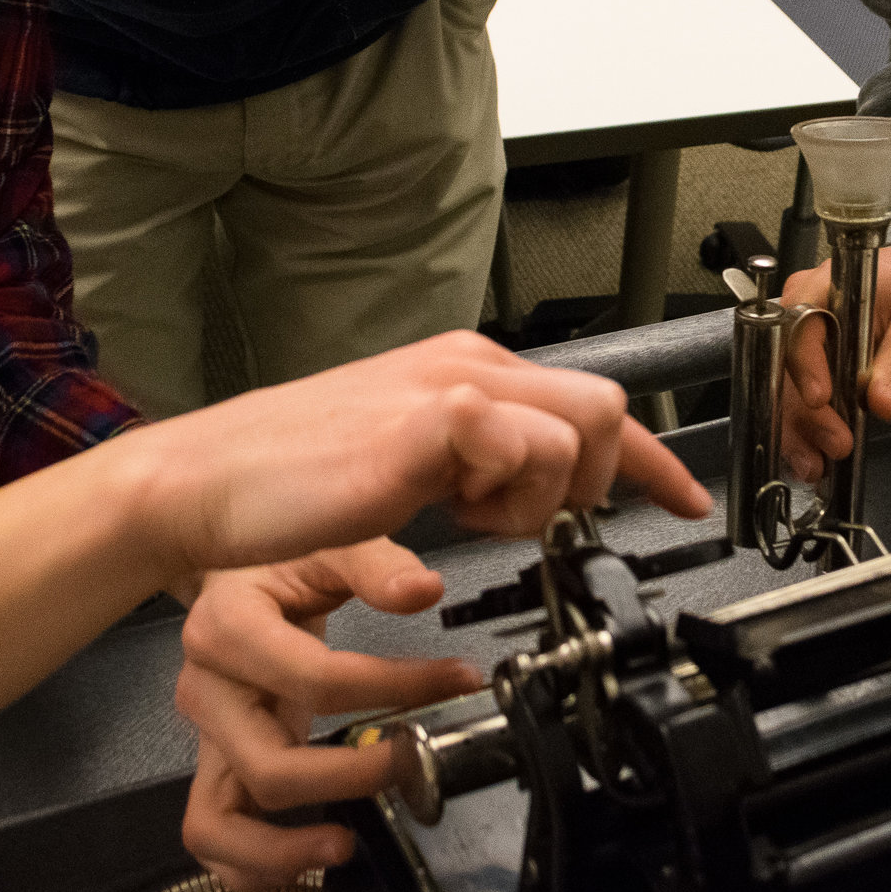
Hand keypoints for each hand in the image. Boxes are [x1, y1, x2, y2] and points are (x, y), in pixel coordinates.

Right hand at [142, 330, 711, 577]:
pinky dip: (507, 497)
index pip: (591, 402)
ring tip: (472, 520)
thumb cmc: (285, 483)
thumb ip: (470, 466)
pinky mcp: (431, 419)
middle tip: (539, 524)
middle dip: (599, 479)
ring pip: (578, 432)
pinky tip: (450, 513)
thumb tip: (525, 492)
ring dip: (543, 497)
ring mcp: (450, 387)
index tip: (686, 502)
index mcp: (463, 371)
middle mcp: (465, 366)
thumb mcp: (404, 465)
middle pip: (606, 405)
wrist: (204, 484)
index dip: (652, 460)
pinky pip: (525, 450)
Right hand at [175, 540, 483, 886]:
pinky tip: (307, 854)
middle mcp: (206, 690)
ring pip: (216, 823)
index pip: (316, 679)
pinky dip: (253, 861)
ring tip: (342, 844)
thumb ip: (376, 565)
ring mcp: (206, 735)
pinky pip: (215, 832)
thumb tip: (424, 590)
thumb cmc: (276, 556)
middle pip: (266, 766)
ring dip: (279, 851)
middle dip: (346, 779)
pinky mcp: (216, 763)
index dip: (395, 688)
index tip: (454, 680)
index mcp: (227, 629)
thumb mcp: (328, 541)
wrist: (225, 570)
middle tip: (407, 763)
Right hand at [779, 245, 890, 480]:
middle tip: (836, 444)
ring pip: (787, 390)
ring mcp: (804, 342)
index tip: (821, 401)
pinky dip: (806, 432)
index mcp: (827, 287)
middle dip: (805, 412)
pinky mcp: (813, 367)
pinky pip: (799, 400)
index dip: (805, 366)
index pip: (801, 326)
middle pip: (787, 366)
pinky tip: (814, 458)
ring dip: (800, 431)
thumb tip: (885, 404)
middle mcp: (803, 312)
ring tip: (817, 465)